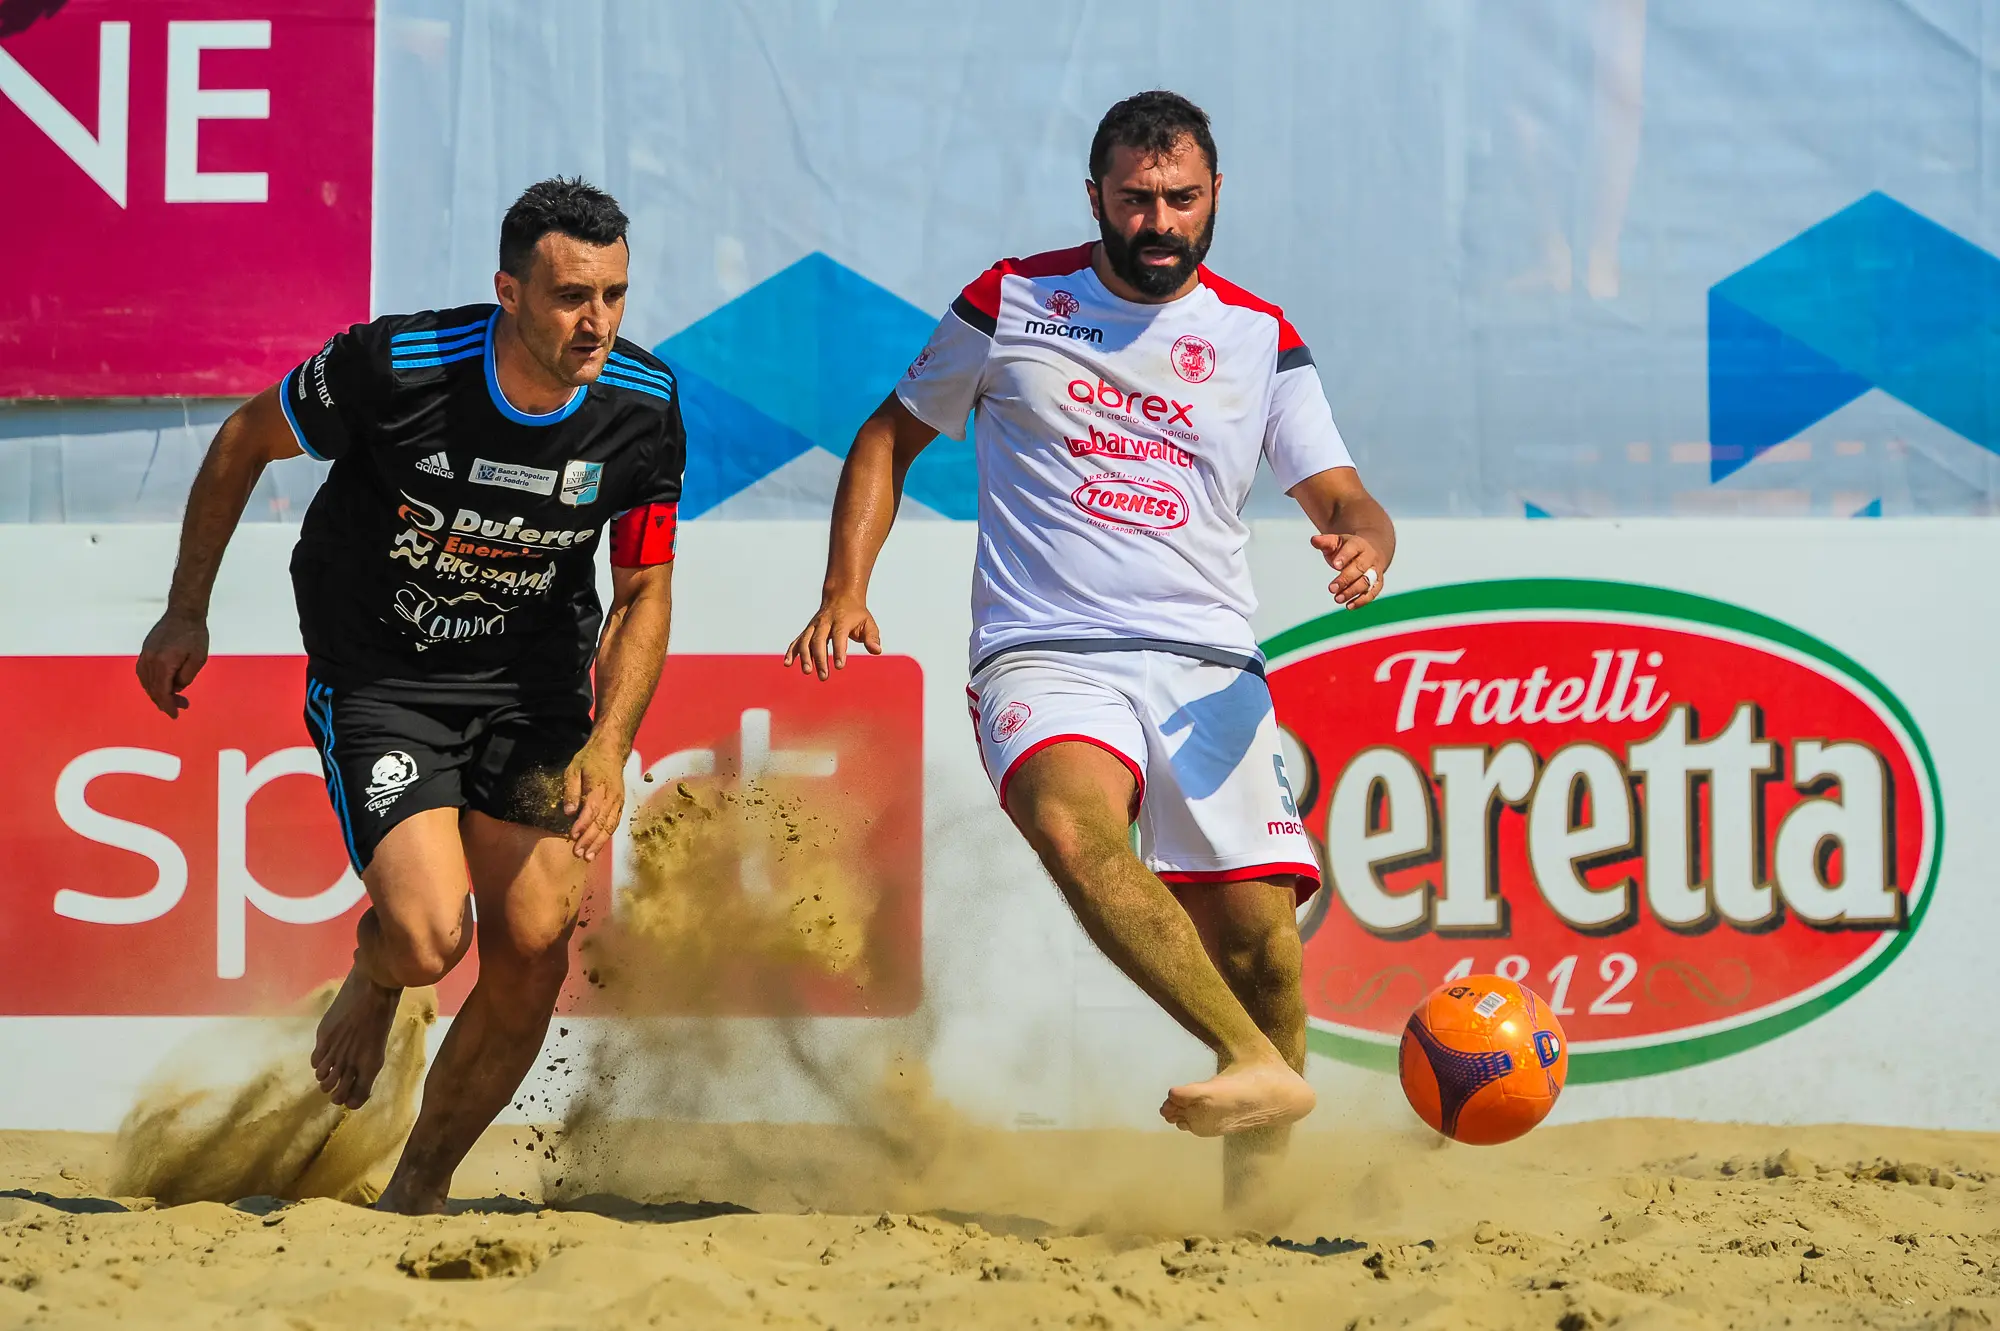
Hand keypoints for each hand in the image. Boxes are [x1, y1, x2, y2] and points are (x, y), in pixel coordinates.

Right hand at [136, 610, 209, 717]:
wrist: (183, 613)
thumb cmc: (195, 635)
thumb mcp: (198, 659)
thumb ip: (186, 677)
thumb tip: (175, 689)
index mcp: (164, 663)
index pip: (162, 691)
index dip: (168, 706)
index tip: (175, 715)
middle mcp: (150, 660)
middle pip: (153, 689)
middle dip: (165, 701)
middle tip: (182, 706)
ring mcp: (145, 654)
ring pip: (146, 682)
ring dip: (157, 693)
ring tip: (172, 699)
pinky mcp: (145, 650)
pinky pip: (143, 673)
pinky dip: (150, 683)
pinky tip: (160, 687)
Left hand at [562, 740, 625, 861]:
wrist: (611, 751)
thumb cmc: (590, 759)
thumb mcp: (574, 769)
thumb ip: (571, 791)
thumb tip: (569, 812)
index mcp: (599, 787)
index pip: (591, 810)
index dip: (582, 825)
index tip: (572, 836)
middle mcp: (612, 797)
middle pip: (602, 822)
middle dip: (590, 840)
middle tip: (579, 854)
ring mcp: (618, 801)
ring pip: (610, 826)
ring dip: (599, 842)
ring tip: (589, 856)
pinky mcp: (620, 804)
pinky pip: (615, 823)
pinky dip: (606, 836)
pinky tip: (598, 846)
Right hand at [784, 594, 882, 679]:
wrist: (841, 597)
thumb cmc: (857, 615)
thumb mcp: (868, 623)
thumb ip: (872, 637)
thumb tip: (877, 651)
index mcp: (841, 620)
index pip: (839, 636)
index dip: (838, 651)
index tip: (839, 666)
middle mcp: (825, 622)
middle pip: (819, 640)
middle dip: (820, 658)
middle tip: (824, 676)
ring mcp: (814, 626)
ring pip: (805, 640)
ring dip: (804, 656)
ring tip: (807, 671)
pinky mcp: (807, 630)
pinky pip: (797, 641)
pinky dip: (791, 652)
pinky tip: (788, 664)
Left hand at [1311, 532, 1387, 608]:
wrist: (1371, 551)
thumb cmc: (1348, 549)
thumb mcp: (1336, 542)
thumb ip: (1325, 542)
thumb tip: (1313, 540)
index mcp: (1359, 544)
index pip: (1353, 549)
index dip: (1345, 556)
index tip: (1335, 565)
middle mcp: (1370, 557)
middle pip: (1360, 568)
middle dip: (1346, 579)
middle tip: (1331, 589)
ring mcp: (1375, 571)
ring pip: (1366, 582)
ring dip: (1352, 591)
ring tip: (1337, 599)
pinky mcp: (1377, 583)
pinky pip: (1372, 593)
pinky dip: (1362, 601)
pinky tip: (1349, 606)